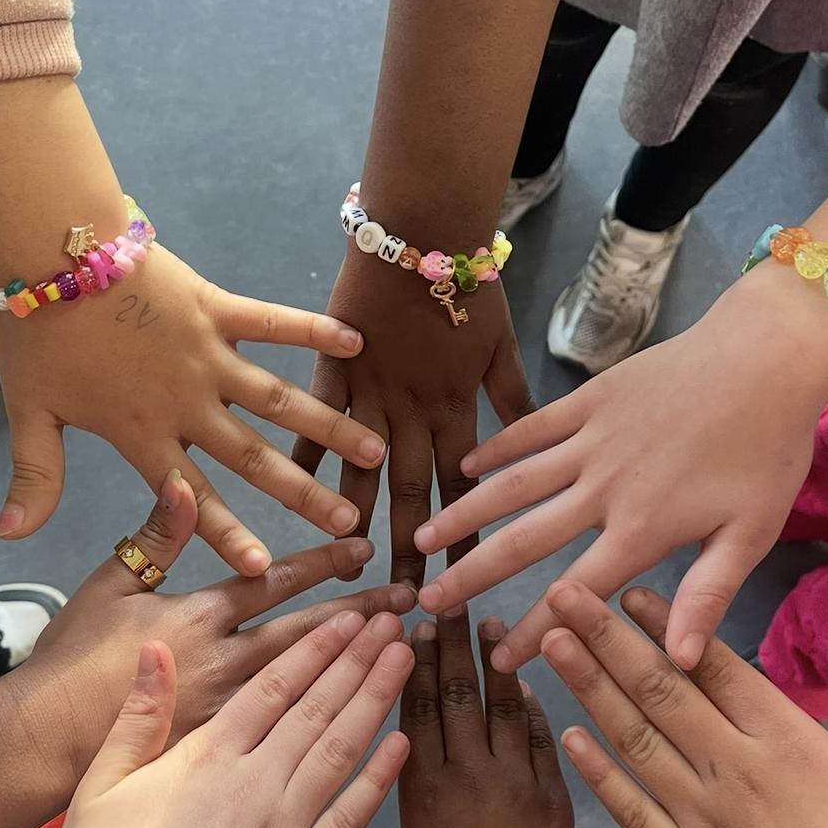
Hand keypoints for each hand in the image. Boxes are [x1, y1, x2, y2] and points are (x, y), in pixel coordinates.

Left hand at [0, 238, 388, 572]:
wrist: (51, 252)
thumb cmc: (39, 332)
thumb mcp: (28, 411)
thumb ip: (34, 477)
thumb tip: (10, 538)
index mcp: (143, 433)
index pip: (192, 500)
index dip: (227, 536)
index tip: (264, 570)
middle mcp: (188, 403)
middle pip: (254, 459)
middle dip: (304, 495)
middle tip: (351, 524)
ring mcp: (209, 355)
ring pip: (279, 400)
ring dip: (328, 427)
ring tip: (373, 451)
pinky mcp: (216, 307)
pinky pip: (272, 321)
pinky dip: (312, 329)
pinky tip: (354, 341)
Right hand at [0, 471, 413, 827]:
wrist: (41, 753)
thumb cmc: (66, 669)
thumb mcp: (105, 590)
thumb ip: (152, 541)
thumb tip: (183, 483)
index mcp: (197, 625)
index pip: (272, 588)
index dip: (322, 567)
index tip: (365, 549)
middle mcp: (226, 675)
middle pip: (309, 642)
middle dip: (363, 619)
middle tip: (410, 599)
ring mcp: (233, 731)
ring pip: (318, 702)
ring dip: (366, 675)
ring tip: (407, 653)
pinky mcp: (232, 780)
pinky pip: (303, 768)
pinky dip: (351, 753)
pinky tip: (390, 738)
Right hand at [38, 606, 413, 827]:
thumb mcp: (100, 784)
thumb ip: (138, 716)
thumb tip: (157, 648)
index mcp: (204, 756)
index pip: (273, 686)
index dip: (315, 647)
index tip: (348, 617)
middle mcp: (252, 783)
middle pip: (317, 708)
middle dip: (359, 659)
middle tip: (398, 619)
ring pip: (340, 751)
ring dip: (376, 700)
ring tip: (407, 658)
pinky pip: (350, 822)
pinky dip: (378, 779)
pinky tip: (402, 742)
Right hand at [291, 249, 534, 585]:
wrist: (423, 224)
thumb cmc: (467, 280)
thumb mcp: (501, 342)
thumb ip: (511, 395)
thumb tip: (535, 436)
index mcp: (458, 408)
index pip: (463, 489)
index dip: (463, 539)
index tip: (463, 584)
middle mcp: (413, 411)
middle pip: (412, 494)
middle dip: (409, 551)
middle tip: (403, 602)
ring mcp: (370, 390)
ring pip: (362, 467)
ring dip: (356, 515)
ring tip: (348, 564)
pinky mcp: (334, 365)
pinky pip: (316, 416)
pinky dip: (304, 452)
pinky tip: (292, 489)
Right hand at [398, 611, 573, 827]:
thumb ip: (413, 782)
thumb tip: (419, 728)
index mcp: (421, 790)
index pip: (416, 706)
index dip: (414, 660)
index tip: (413, 621)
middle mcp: (466, 776)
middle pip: (457, 693)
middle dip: (452, 641)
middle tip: (450, 598)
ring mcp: (514, 782)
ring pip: (502, 705)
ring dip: (495, 659)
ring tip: (491, 621)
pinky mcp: (553, 793)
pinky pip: (540, 735)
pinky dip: (529, 702)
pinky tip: (523, 675)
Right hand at [413, 270, 827, 670]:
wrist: (766, 355)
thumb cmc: (769, 448)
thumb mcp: (751, 532)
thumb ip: (708, 596)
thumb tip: (676, 663)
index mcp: (642, 530)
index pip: (576, 594)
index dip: (535, 631)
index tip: (500, 660)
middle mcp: (603, 489)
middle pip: (523, 541)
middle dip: (471, 576)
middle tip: (424, 601)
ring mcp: (591, 440)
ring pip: (513, 484)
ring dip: (464, 512)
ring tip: (421, 538)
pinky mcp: (590, 399)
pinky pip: (531, 428)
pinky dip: (496, 447)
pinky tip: (466, 464)